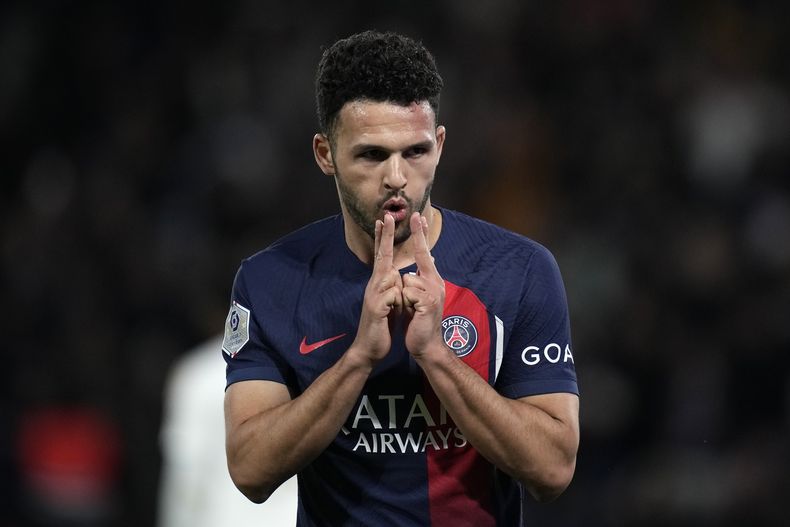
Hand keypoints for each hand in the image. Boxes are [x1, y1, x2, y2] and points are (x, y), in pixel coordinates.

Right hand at [349, 213, 402, 366]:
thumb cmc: (383, 324)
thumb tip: (406, 275)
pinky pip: (391, 296)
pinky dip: (396, 301)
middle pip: (381, 256)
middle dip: (385, 236)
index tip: (386, 219)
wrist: (370, 348)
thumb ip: (397, 287)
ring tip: (391, 302)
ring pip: (389, 276)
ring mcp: (374, 295)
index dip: (384, 237)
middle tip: (387, 215)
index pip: (383, 255)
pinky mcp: (377, 308)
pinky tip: (391, 311)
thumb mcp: (393, 302)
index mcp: (381, 283)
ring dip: (395, 282)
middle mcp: (375, 285)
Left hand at [403, 212, 444, 357]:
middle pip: (423, 256)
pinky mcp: (428, 302)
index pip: (425, 253)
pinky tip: (414, 314)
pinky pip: (409, 292)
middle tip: (415, 214)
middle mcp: (436, 282)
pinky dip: (406, 303)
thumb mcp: (418, 297)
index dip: (421, 234)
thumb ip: (422, 278)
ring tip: (412, 309)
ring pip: (409, 278)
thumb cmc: (419, 321)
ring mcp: (434, 292)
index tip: (418, 216)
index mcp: (431, 280)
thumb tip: (431, 258)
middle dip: (419, 236)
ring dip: (404, 294)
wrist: (426, 345)